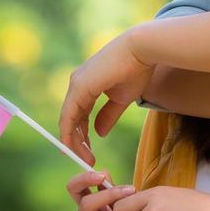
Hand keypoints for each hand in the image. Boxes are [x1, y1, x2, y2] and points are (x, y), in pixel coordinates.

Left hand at [59, 31, 155, 165]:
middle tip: (86, 159)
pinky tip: (72, 146)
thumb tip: (99, 133)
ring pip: (68, 119)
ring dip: (74, 141)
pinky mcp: (79, 87)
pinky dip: (69, 132)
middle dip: (77, 141)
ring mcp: (76, 85)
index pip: (79, 114)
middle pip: (72, 118)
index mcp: (87, 85)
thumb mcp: (121, 99)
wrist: (141, 51)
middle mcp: (77, 84)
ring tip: (83, 158)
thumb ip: (108, 115)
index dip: (82, 134)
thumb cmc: (136, 70)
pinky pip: (69, 116)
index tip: (87, 151)